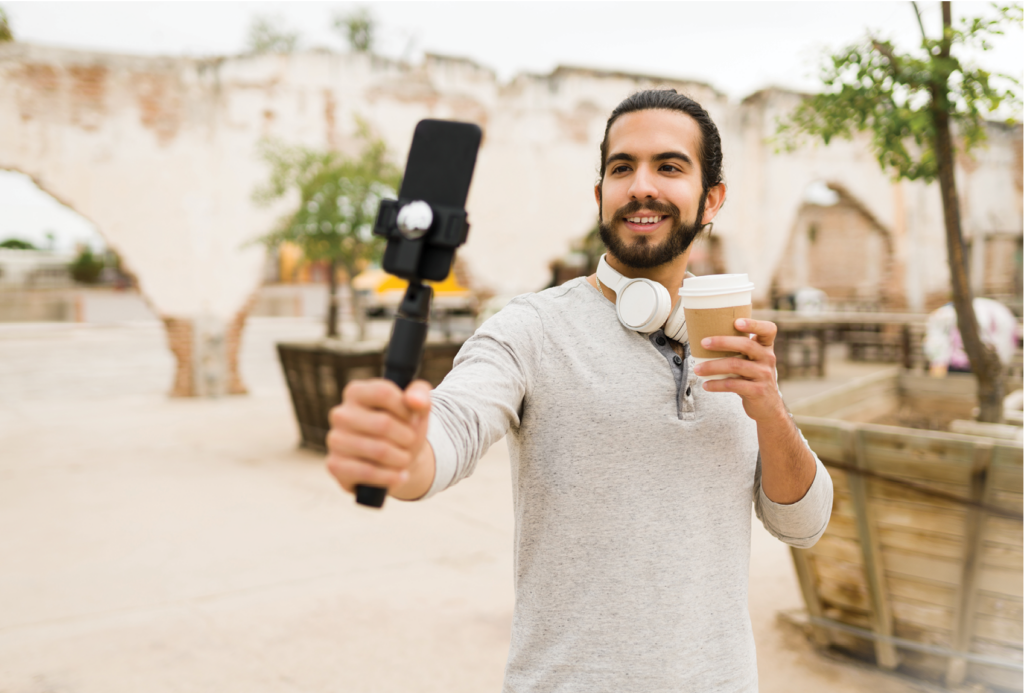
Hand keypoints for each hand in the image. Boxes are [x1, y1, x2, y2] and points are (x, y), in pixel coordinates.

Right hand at [325, 378, 433, 499]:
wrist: (397, 460)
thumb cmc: (405, 428)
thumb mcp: (417, 408)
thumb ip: (420, 395)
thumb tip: (414, 401)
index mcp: (356, 392)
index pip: (383, 393)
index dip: (405, 409)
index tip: (412, 418)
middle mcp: (340, 414)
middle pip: (384, 424)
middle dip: (407, 437)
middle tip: (410, 442)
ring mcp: (335, 440)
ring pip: (379, 450)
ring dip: (401, 458)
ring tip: (405, 458)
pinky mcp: (335, 465)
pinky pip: (368, 472)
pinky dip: (390, 476)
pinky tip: (400, 475)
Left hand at [693, 318, 786, 422]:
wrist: (768, 406)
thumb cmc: (752, 378)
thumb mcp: (752, 361)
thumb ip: (739, 350)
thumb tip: (704, 338)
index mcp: (766, 347)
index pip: (768, 330)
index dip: (754, 324)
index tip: (736, 322)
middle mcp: (768, 358)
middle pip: (746, 345)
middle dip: (722, 342)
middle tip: (703, 343)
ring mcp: (764, 375)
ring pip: (736, 365)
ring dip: (713, 366)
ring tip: (697, 369)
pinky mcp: (758, 391)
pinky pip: (733, 385)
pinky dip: (716, 384)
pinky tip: (706, 385)